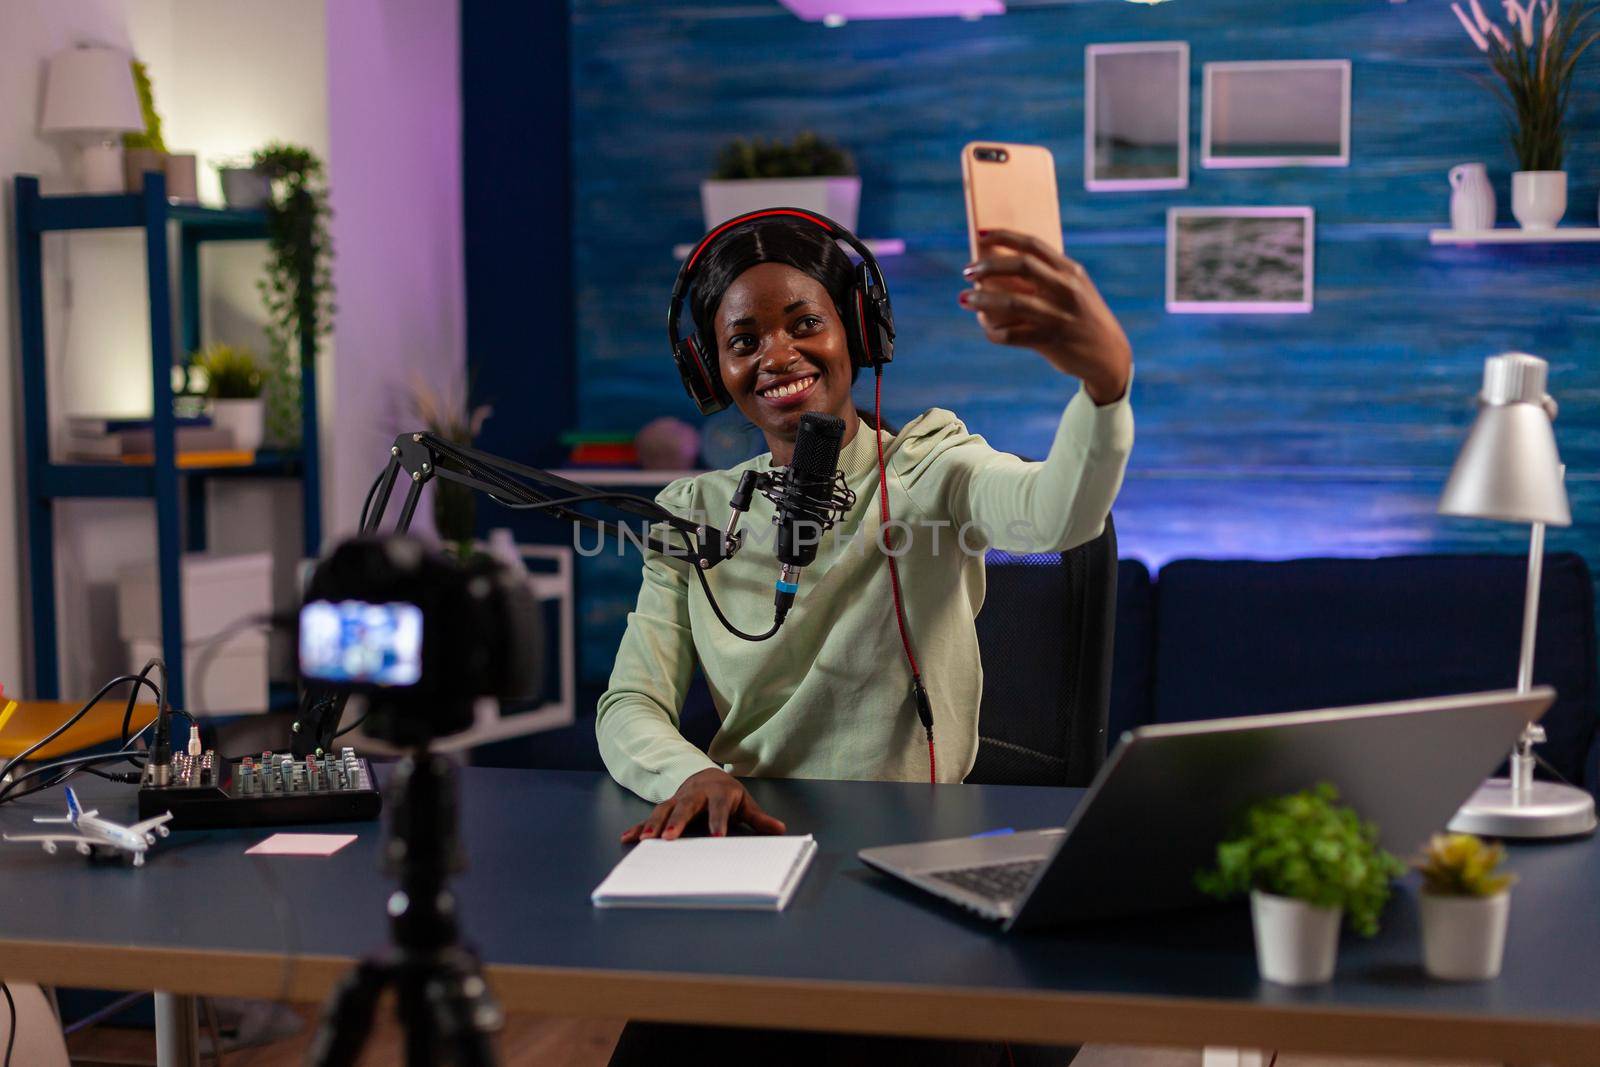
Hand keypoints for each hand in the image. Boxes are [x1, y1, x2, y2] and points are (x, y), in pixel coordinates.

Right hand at [619, 768, 787, 842]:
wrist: (706, 777)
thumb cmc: (728, 794)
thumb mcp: (745, 803)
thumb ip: (759, 818)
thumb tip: (781, 829)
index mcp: (719, 794)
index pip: (719, 808)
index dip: (718, 821)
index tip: (717, 837)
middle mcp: (695, 795)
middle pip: (686, 807)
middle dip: (677, 822)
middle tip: (670, 839)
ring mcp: (678, 800)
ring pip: (664, 810)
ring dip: (654, 824)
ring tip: (646, 840)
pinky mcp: (666, 808)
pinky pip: (650, 817)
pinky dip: (638, 827)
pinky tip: (628, 838)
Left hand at [959, 229, 1131, 405]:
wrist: (1109, 356)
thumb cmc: (1082, 318)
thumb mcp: (1074, 291)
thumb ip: (1047, 278)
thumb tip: (999, 269)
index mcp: (1071, 271)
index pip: (1034, 245)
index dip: (1005, 236)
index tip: (981, 235)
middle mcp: (1066, 290)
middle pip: (1021, 267)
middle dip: (988, 266)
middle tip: (967, 271)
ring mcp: (1059, 315)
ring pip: (1011, 302)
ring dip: (982, 300)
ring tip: (964, 300)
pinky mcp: (1051, 341)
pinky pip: (1012, 335)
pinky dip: (994, 332)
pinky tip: (988, 329)